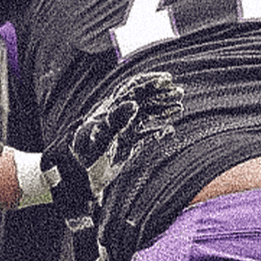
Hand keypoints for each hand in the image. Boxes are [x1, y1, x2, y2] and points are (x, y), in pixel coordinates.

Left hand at [42, 72, 183, 260]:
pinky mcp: (116, 129)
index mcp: (88, 150)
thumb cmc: (67, 198)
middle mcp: (98, 132)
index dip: (117, 118)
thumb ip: (89, 236)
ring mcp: (107, 128)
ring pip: (131, 103)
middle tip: (170, 88)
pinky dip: (156, 106)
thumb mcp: (78, 216)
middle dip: (144, 95)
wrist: (47, 177)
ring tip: (178, 92)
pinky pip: (138, 113)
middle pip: (121, 105)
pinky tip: (175, 104)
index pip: (103, 129)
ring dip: (154, 97)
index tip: (132, 107)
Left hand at [68, 71, 182, 186]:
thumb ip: (116, 120)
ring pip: (146, 116)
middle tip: (180, 92)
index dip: (149, 83)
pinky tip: (169, 131)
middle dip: (161, 94)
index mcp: (110, 111)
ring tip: (179, 108)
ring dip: (163, 110)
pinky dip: (159, 132)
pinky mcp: (126, 146)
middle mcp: (117, 118)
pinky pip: (146, 135)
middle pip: (142, 100)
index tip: (167, 80)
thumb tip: (133, 103)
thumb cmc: (87, 158)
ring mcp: (123, 131)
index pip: (132, 90)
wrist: (80, 179)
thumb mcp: (101, 138)